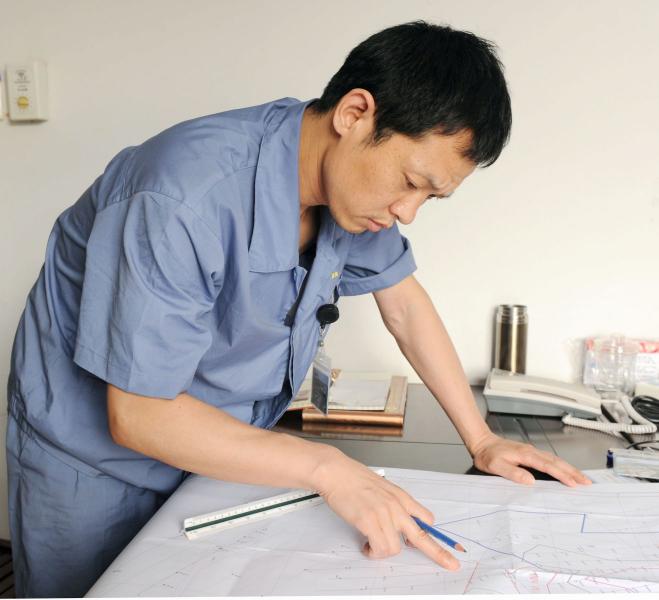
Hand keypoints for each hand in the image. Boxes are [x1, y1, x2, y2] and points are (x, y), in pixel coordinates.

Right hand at [312, 448, 459, 569]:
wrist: (336, 471)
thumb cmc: (353, 478)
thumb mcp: (382, 487)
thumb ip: (393, 504)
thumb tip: (398, 523)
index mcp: (401, 497)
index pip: (426, 519)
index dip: (434, 534)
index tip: (447, 546)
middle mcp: (396, 507)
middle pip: (422, 537)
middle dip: (439, 554)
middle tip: (451, 564)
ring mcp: (384, 515)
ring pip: (395, 549)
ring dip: (382, 551)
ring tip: (370, 543)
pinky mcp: (369, 522)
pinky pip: (379, 548)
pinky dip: (372, 552)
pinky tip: (365, 545)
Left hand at [468, 432, 591, 486]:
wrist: (482, 442)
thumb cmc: (487, 455)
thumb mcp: (495, 466)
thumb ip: (512, 473)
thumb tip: (530, 481)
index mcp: (525, 454)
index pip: (548, 466)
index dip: (562, 475)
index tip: (573, 483)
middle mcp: (531, 451)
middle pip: (556, 462)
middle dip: (573, 472)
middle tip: (587, 482)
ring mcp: (532, 451)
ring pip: (555, 460)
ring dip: (569, 469)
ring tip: (581, 478)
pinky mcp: (530, 453)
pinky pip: (549, 460)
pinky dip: (560, 466)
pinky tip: (565, 471)